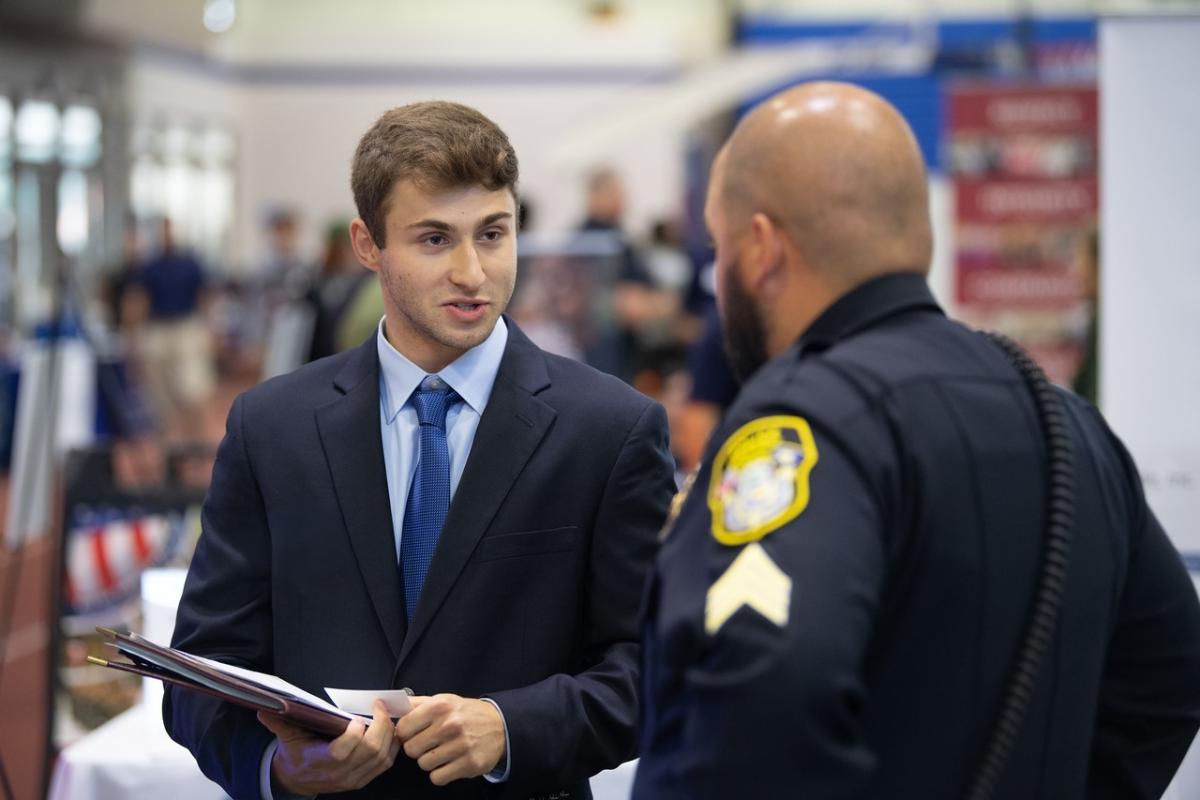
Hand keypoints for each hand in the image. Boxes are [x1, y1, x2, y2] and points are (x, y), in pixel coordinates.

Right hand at [257, 700, 399, 794]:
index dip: (353, 735)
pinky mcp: (361, 780)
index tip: (357, 718)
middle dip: (380, 727)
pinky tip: (391, 731)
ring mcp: (352, 779)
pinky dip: (392, 747)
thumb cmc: (294, 753)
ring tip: (387, 716)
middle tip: (379, 707)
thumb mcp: (285, 737)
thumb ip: (278, 722)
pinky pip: (384, 765)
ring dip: (388, 735)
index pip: (341, 752)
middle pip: (369, 752)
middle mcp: (337, 774)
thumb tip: (264, 709)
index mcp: (318, 762)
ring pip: (381, 758)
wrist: (296, 780)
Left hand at [396, 694, 505, 785]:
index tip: (413, 734)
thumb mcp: (444, 700)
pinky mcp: (469, 764)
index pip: (403, 727)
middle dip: (417, 748)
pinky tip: (449, 762)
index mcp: (440, 706)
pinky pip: (438, 777)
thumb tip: (391, 707)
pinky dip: (440, 773)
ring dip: (430, 761)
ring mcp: (460, 746)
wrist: (501, 726)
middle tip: (429, 743)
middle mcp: (450, 724)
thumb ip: (417, 704)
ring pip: (424, 764)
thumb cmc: (467, 714)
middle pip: (411, 749)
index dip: (405, 733)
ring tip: (441, 752)